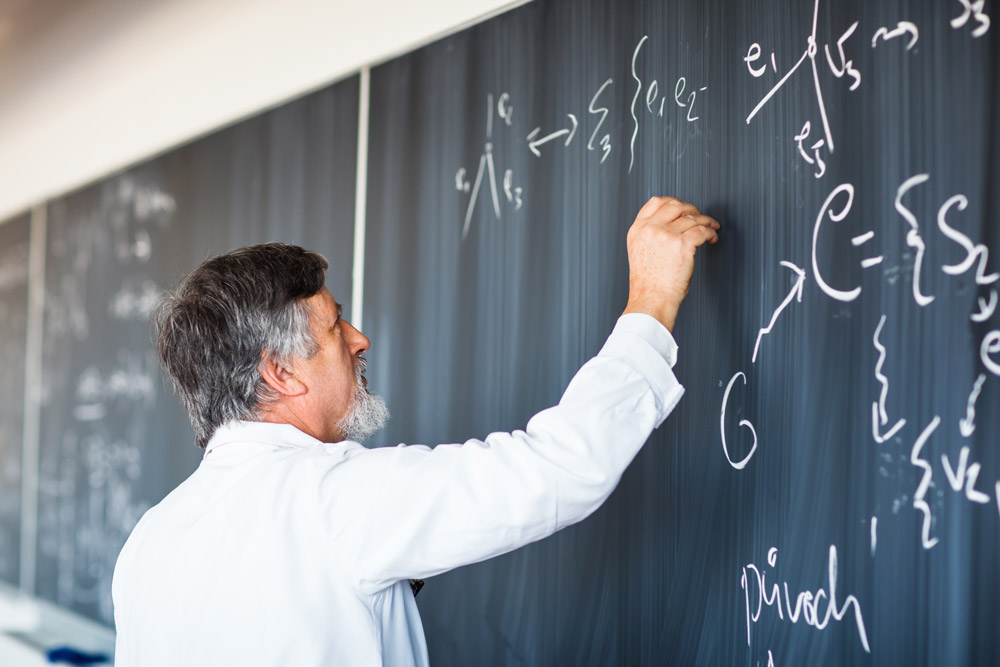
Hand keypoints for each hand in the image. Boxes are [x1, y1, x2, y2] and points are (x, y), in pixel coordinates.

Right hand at [622, 196, 719, 331]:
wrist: (651, 299)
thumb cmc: (647, 283)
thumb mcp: (640, 251)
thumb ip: (650, 235)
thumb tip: (671, 224)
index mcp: (638, 229)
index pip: (656, 202)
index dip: (673, 201)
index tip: (683, 207)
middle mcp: (651, 228)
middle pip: (676, 205)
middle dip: (692, 209)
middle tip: (699, 217)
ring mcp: (667, 235)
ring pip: (692, 218)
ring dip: (706, 221)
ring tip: (711, 227)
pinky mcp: (683, 244)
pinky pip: (702, 230)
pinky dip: (711, 233)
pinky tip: (711, 238)